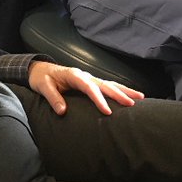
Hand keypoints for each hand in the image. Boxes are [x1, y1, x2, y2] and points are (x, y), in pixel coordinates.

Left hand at [28, 60, 143, 115]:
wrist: (40, 69)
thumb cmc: (42, 78)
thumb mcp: (43, 87)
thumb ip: (53, 98)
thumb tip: (62, 111)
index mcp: (74, 75)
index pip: (89, 87)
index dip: (99, 99)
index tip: (108, 111)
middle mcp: (84, 75)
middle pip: (104, 84)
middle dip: (119, 94)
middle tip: (132, 104)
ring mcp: (88, 78)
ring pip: (109, 84)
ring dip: (124, 90)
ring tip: (141, 97)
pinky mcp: (90, 82)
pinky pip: (107, 86)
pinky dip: (119, 90)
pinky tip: (129, 95)